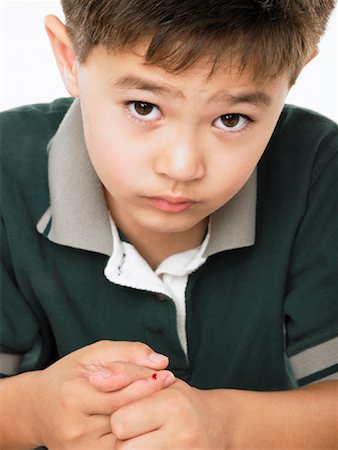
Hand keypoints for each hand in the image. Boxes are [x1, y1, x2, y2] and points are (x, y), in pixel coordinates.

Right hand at [27, 340, 174, 448]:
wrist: (37, 408)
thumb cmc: (68, 376)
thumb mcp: (93, 354)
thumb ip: (127, 352)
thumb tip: (161, 361)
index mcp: (74, 396)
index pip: (121, 393)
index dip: (147, 384)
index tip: (168, 376)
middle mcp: (75, 428)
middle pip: (126, 415)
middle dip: (150, 401)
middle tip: (170, 389)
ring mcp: (80, 449)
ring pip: (126, 436)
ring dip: (145, 420)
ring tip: (159, 405)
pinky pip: (119, 449)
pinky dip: (134, 435)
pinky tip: (143, 421)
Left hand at [110, 379, 228, 448]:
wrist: (217, 427)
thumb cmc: (181, 401)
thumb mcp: (158, 380)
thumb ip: (126, 372)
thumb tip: (96, 378)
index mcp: (173, 404)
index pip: (120, 422)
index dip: (120, 419)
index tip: (130, 414)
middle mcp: (182, 433)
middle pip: (122, 448)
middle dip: (123, 440)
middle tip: (138, 431)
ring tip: (144, 441)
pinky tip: (150, 446)